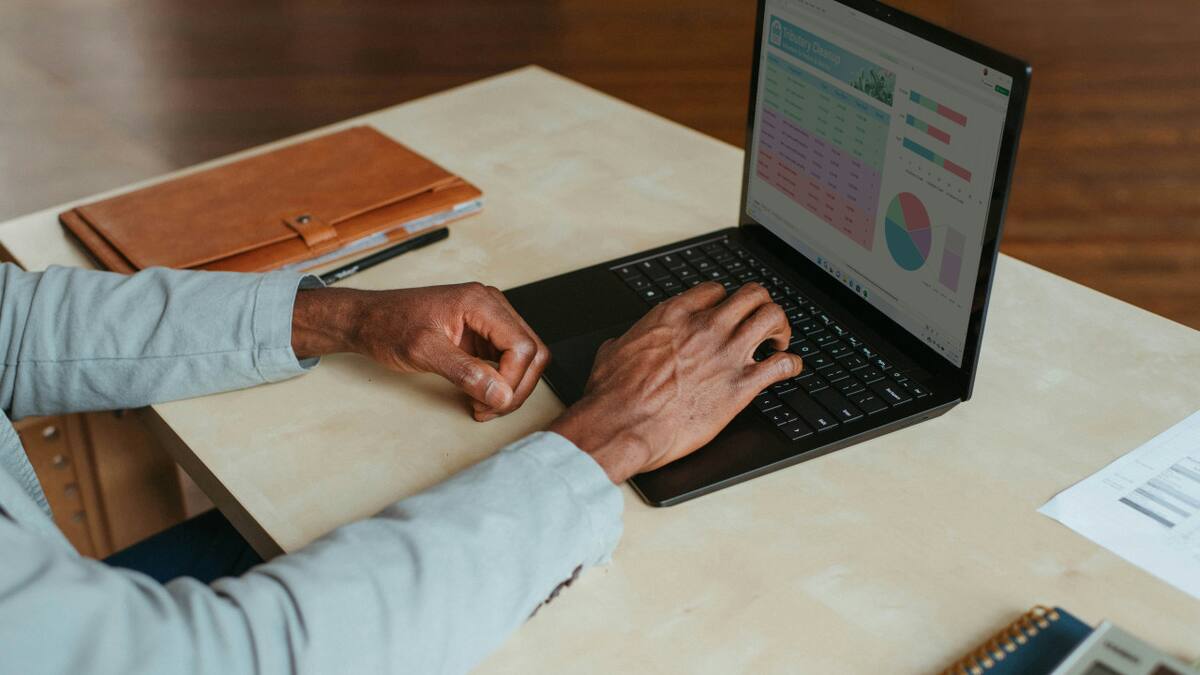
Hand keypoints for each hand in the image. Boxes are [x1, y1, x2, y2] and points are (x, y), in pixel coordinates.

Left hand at [291, 283, 548, 420]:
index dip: (512, 380)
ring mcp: (489, 320)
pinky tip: (479, 394)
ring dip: (510, 387)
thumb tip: (499, 393)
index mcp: (480, 302)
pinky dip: (500, 382)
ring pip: (525, 358)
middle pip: (532, 352)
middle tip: (488, 409)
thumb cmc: (388, 326)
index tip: (488, 401)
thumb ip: (464, 372)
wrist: (368, 320)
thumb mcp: (423, 351)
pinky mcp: (483, 334)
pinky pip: (508, 360)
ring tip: (482, 405)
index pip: (522, 346)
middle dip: (516, 388)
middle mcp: (491, 306)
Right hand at [549, 282, 803, 482]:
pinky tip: (789, 369)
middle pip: (752, 295)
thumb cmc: (613, 395)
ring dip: (781, 328)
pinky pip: (782, 365)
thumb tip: (621, 344)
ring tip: (778, 342)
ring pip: (773, 317)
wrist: (622, 424)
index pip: (715, 291)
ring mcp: (726, 354)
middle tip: (760, 324)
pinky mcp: (741, 386)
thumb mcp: (613, 353)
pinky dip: (791, 364)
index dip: (724, 301)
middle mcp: (706, 327)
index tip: (726, 314)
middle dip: (761, 306)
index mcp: (674, 316)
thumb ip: (626, 341)